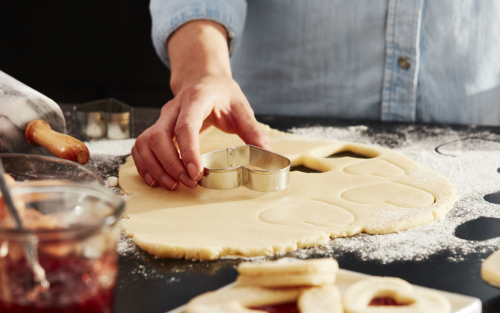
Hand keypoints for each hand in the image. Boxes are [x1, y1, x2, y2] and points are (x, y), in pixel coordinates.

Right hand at [132, 74, 270, 189]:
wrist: (203, 79)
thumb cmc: (222, 94)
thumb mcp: (242, 108)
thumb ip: (253, 131)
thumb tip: (268, 154)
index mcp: (196, 99)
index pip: (186, 126)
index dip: (188, 151)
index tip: (195, 173)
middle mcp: (173, 108)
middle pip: (159, 136)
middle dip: (171, 164)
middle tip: (189, 183)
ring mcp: (161, 117)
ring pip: (145, 142)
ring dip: (156, 167)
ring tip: (173, 185)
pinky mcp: (155, 127)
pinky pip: (141, 147)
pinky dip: (145, 165)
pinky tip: (157, 179)